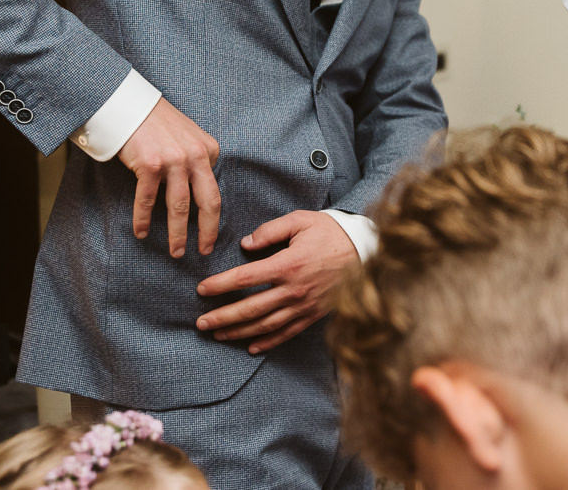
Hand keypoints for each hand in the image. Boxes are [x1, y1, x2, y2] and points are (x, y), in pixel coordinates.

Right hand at [117, 98, 220, 257]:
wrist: (129, 105)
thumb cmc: (157, 123)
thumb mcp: (188, 137)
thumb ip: (197, 160)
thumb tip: (200, 194)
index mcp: (208, 150)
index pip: (214, 190)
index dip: (213, 216)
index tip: (209, 233)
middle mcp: (195, 155)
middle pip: (208, 202)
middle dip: (207, 232)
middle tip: (205, 252)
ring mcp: (173, 160)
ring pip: (179, 207)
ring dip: (178, 234)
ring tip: (176, 252)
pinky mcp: (149, 164)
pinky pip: (147, 200)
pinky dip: (143, 220)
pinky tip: (142, 233)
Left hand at [194, 210, 358, 354]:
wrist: (366, 250)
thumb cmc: (330, 232)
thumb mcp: (300, 220)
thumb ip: (270, 230)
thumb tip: (245, 244)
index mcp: (288, 264)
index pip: (245, 279)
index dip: (220, 285)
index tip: (201, 290)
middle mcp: (294, 290)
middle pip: (250, 309)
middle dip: (222, 317)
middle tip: (201, 323)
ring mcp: (304, 305)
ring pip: (265, 325)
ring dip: (239, 332)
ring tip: (218, 335)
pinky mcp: (314, 314)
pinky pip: (287, 332)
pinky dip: (269, 342)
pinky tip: (251, 347)